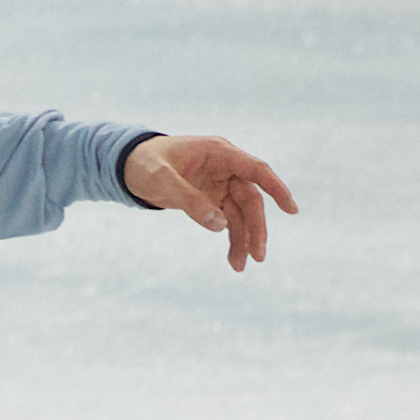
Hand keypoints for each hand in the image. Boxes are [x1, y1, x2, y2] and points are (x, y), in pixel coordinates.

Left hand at [120, 133, 296, 272]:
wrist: (128, 165)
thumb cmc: (144, 164)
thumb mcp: (161, 180)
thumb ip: (189, 200)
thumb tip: (220, 226)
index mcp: (219, 153)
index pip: (256, 170)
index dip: (276, 188)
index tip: (291, 210)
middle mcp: (225, 168)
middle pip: (250, 199)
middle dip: (255, 228)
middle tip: (258, 257)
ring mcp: (220, 184)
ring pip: (241, 214)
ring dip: (243, 239)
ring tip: (239, 266)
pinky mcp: (211, 199)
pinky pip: (228, 220)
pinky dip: (231, 238)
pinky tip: (233, 259)